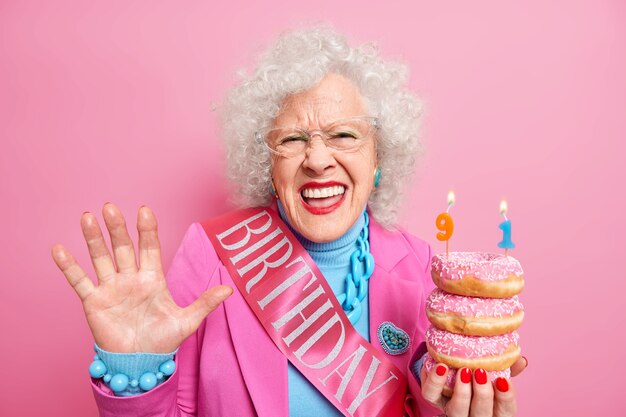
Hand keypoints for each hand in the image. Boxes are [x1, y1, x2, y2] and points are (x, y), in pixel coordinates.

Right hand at [51, 203, 232, 352]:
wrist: (139, 364)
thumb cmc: (163, 342)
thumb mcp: (187, 321)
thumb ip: (205, 303)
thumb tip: (230, 289)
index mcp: (153, 279)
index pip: (150, 248)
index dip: (147, 230)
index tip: (144, 210)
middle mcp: (131, 278)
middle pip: (123, 248)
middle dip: (117, 228)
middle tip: (110, 207)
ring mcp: (111, 288)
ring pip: (101, 258)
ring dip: (93, 239)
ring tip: (88, 217)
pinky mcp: (94, 302)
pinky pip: (79, 281)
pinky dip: (69, 266)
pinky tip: (59, 249)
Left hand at [420, 356, 526, 416]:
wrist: (447, 361)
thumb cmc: (476, 369)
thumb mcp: (494, 368)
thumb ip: (507, 367)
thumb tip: (522, 361)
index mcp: (493, 409)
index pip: (504, 413)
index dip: (506, 399)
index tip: (503, 381)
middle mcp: (473, 413)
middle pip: (481, 416)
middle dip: (482, 395)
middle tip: (481, 373)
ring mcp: (451, 408)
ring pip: (456, 411)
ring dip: (461, 392)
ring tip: (464, 371)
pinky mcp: (432, 397)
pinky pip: (430, 395)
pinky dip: (435, 382)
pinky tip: (441, 367)